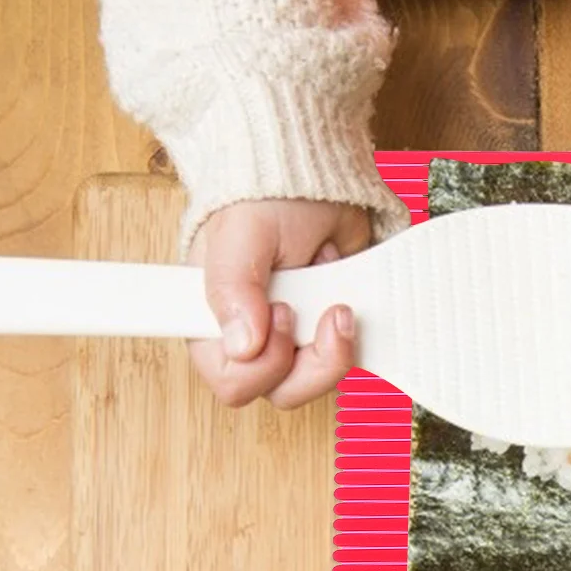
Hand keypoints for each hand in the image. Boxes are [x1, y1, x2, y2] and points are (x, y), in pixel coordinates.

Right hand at [189, 199, 370, 408]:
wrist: (316, 179)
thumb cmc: (266, 198)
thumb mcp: (241, 233)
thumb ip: (231, 286)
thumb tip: (242, 346)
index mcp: (215, 321)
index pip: (230, 380)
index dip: (260, 366)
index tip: (281, 314)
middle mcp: (254, 339)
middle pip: (283, 390)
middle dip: (312, 357)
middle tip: (325, 307)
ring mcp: (297, 340)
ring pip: (321, 381)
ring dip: (337, 341)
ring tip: (338, 296)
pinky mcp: (331, 333)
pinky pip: (351, 358)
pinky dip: (356, 333)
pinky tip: (349, 296)